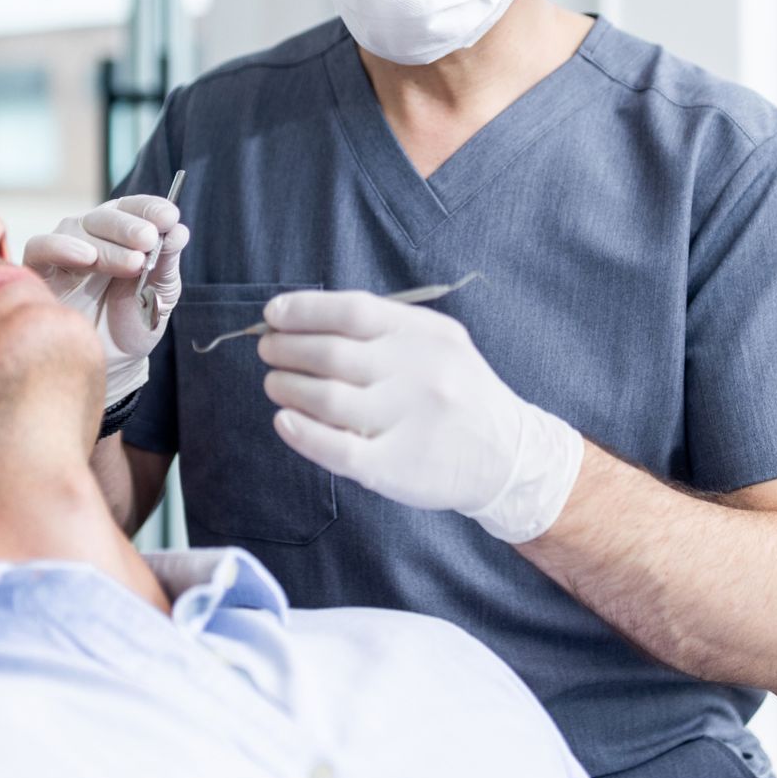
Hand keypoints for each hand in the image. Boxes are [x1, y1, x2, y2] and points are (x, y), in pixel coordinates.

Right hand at [24, 195, 189, 407]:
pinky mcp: (39, 271)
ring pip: (76, 228)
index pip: (133, 208)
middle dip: (130, 226)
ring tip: (132, 263)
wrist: (113, 364)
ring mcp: (64, 252)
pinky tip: (86, 257)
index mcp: (123, 235)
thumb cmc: (136, 323)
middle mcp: (92, 236)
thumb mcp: (161, 294)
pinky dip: (61, 247)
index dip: (150, 208)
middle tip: (149, 240)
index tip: (170, 217)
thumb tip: (180, 230)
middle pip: (105, 215)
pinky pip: (40, 247)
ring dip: (106, 243)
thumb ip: (167, 262)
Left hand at [258, 291, 582, 543]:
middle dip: (286, 349)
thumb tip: (303, 319)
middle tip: (268, 351)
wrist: (507, 455)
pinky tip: (284, 422)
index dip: (303, 310)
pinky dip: (302, 434)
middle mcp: (418, 373)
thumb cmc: (455, 391)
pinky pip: (337, 450)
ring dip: (287, 387)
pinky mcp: (397, 467)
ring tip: (276, 384)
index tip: (273, 315)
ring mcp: (408, 421)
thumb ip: (381, 327)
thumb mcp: (436, 340)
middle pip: (331, 353)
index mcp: (423, 335)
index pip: (352, 310)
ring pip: (327, 399)